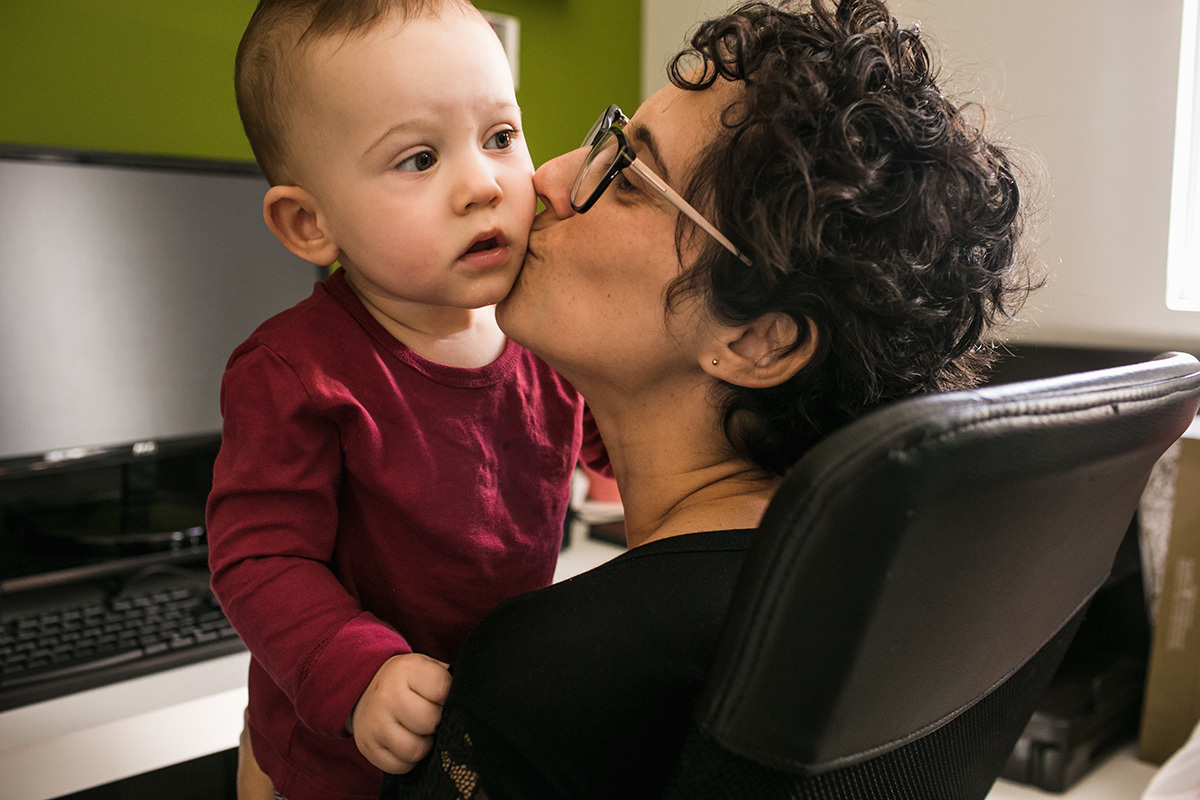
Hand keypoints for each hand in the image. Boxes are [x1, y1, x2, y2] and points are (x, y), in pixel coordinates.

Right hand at [349, 653, 451, 773]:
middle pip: (429, 722)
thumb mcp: (426, 669)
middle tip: (433, 719)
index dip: (449, 698)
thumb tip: (473, 701)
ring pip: (414, 749)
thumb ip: (448, 681)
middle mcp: (387, 695)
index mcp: (407, 670)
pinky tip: (406, 743)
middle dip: (438, 724)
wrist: (364, 689)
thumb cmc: (408, 682)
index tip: (443, 699)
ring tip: (421, 733)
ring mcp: (375, 723)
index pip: (443, 690)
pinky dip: (408, 761)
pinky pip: (400, 766)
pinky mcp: (369, 747)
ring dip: (424, 746)